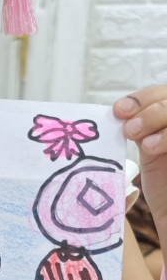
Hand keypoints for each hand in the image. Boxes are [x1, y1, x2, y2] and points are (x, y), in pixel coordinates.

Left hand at [114, 86, 166, 229]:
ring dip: (155, 117)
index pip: (162, 93)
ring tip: (138, 140)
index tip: (118, 110)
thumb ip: (141, 127)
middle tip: (128, 129)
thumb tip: (119, 111)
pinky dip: (166, 135)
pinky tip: (151, 148)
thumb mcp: (151, 148)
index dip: (141, 97)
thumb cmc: (163, 185)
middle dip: (147, 108)